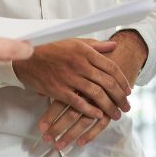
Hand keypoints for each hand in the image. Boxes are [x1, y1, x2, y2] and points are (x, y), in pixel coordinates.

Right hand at [13, 39, 131, 123]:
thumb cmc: (51, 47)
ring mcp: (70, 78)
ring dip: (109, 106)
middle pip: (107, 82)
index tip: (128, 90)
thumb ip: (96, 45)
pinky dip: (90, 110)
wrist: (26, 55)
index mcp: (86, 51)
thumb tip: (114, 46)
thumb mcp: (75, 41)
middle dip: (120, 97)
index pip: (111, 67)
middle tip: (127, 106)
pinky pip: (78, 102)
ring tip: (116, 115)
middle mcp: (80, 64)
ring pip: (96, 94)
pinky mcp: (58, 90)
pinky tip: (98, 116)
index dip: (122, 81)